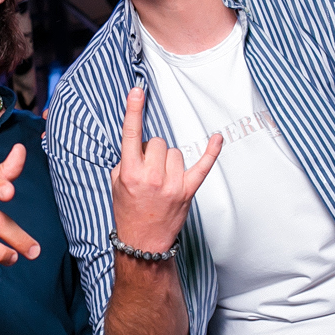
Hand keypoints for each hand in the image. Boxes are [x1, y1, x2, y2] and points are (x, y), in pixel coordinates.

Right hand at [110, 87, 222, 252]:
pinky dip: (211, 152)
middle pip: (158, 142)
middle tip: (147, 170)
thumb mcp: (117, 184)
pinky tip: (217, 138)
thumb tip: (140, 143)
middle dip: (152, 151)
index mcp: (130, 172)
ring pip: (175, 152)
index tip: (138, 91)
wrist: (143, 243)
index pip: (131, 135)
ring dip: (168, 160)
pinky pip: (203, 166)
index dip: (133, 111)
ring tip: (161, 179)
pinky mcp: (188, 191)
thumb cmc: (128, 210)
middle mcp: (152, 177)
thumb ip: (126, 160)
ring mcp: (172, 184)